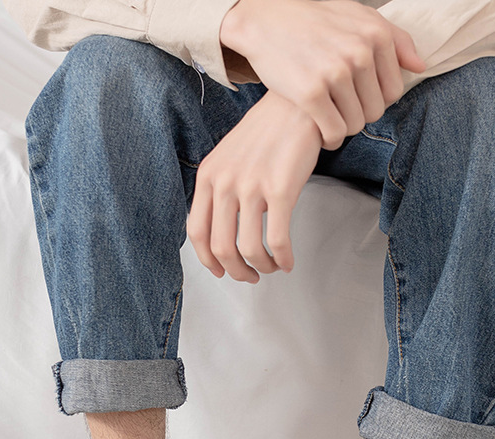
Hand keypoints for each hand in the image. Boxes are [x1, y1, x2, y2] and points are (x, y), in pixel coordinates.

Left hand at [187, 90, 322, 282]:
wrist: (297, 106)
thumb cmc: (268, 133)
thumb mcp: (230, 157)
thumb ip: (221, 189)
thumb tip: (225, 229)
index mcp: (208, 176)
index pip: (196, 232)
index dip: (208, 261)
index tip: (221, 271)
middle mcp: (225, 182)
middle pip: (221, 248)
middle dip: (236, 271)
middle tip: (250, 277)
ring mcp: (252, 186)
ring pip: (249, 249)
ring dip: (262, 268)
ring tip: (272, 268)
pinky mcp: (281, 189)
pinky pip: (277, 240)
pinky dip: (283, 259)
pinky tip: (288, 262)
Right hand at [220, 0, 425, 149]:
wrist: (265, 21)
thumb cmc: (314, 22)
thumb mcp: (357, 18)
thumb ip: (394, 40)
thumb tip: (420, 66)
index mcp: (375, 34)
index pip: (393, 91)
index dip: (375, 99)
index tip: (356, 94)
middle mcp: (359, 52)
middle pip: (375, 111)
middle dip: (359, 115)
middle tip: (338, 107)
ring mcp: (335, 73)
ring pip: (355, 125)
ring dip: (342, 128)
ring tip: (328, 115)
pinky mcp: (311, 93)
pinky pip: (333, 133)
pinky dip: (328, 139)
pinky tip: (320, 131)